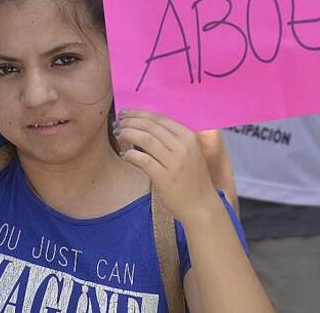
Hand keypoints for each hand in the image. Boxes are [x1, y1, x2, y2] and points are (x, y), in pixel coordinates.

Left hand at [115, 110, 217, 226]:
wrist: (200, 205)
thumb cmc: (192, 180)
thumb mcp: (189, 154)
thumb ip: (173, 141)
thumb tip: (145, 127)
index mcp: (190, 137)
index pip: (161, 119)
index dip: (141, 114)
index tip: (128, 113)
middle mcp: (183, 146)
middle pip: (151, 126)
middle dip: (131, 121)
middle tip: (119, 122)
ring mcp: (175, 162)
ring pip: (146, 139)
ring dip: (128, 133)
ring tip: (119, 134)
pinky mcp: (164, 177)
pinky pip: (143, 160)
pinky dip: (130, 154)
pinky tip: (125, 154)